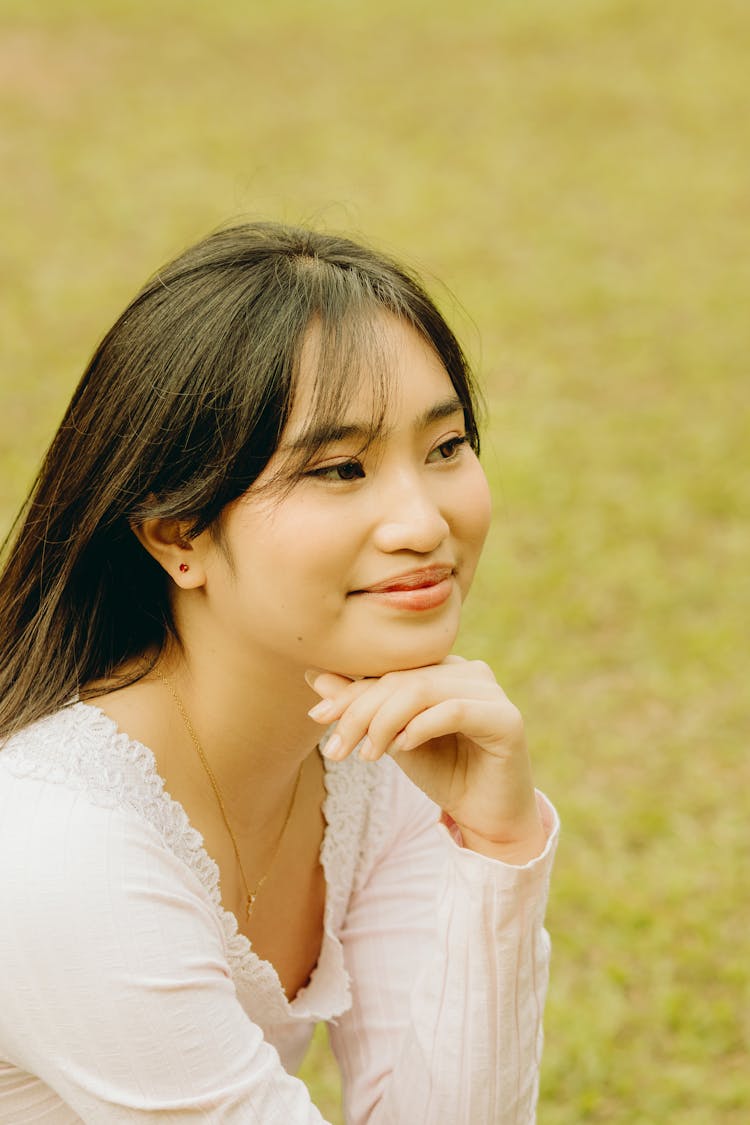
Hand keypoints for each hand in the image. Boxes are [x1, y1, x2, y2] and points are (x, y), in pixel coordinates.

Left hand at [306, 657, 546, 863]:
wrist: (488, 819)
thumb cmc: (444, 772)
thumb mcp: (392, 738)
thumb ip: (361, 707)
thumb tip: (313, 674)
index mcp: (444, 668)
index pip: (389, 670)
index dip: (350, 691)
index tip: (318, 717)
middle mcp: (469, 671)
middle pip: (402, 678)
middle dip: (361, 711)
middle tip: (335, 748)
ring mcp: (490, 691)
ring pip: (422, 690)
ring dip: (384, 722)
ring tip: (366, 754)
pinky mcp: (506, 718)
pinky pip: (454, 710)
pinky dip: (420, 726)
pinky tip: (402, 747)